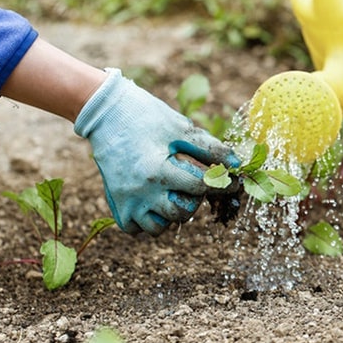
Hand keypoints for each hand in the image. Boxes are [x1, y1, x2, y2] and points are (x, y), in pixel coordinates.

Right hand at [74, 69, 239, 235]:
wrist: (105, 113)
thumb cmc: (146, 117)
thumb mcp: (181, 128)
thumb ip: (210, 149)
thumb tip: (237, 165)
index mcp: (157, 170)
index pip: (200, 187)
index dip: (221, 183)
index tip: (231, 181)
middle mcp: (139, 192)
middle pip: (182, 213)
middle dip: (194, 199)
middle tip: (192, 182)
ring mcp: (126, 202)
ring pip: (160, 228)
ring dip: (172, 213)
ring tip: (172, 191)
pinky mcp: (116, 205)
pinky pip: (138, 229)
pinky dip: (150, 220)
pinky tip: (155, 201)